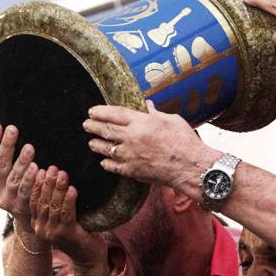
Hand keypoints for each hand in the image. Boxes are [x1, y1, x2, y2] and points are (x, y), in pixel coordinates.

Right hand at [0, 123, 38, 224]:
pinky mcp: (20, 209)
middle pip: (1, 165)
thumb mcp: (12, 176)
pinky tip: (39, 170)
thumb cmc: (23, 190)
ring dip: (21, 163)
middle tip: (13, 129)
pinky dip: (33, 181)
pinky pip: (28, 193)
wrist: (29, 221)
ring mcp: (7, 200)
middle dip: (7, 146)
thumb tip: (12, 131)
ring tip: (29, 149)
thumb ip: (11, 160)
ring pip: (14, 179)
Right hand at [29, 167, 104, 266]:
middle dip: (46, 182)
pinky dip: (69, 200)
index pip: (32, 200)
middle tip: (51, 167)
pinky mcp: (67, 234)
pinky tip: (72, 189)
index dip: (36, 184)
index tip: (39, 168)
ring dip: (58, 188)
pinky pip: (67, 214)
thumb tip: (55, 176)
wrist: (88, 256)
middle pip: (42, 201)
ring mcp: (53, 232)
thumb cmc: (77, 231)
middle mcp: (41, 228)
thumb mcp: (61, 217)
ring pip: (53, 206)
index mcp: (37, 223)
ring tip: (62, 174)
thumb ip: (55, 203)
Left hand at [84, 101, 216, 185]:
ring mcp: (130, 155)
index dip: (101, 112)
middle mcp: (132, 137)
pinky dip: (107, 163)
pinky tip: (104, 161)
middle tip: (86, 124)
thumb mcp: (172, 120)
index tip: (92, 111)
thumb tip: (147, 105)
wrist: (189, 166)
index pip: (115, 114)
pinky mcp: (133, 171)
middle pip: (106, 130)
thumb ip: (156, 113)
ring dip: (96, 144)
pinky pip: (114, 167)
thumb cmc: (185, 141)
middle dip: (93, 126)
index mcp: (142, 122)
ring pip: (106, 149)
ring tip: (91, 142)